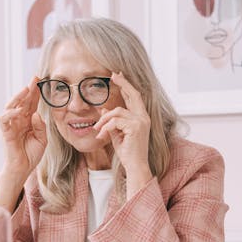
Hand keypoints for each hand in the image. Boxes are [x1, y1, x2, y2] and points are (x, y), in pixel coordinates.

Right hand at [0, 77, 47, 176]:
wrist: (23, 168)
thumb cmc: (31, 154)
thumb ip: (41, 126)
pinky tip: (18, 110)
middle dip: (28, 90)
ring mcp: (12, 125)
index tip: (41, 81)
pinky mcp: (6, 132)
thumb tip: (36, 114)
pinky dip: (10, 113)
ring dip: (18, 97)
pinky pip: (4, 120)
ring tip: (26, 89)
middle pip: (22, 101)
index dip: (36, 93)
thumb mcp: (42, 139)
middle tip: (35, 79)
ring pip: (11, 106)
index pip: (32, 103)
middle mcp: (19, 120)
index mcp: (29, 120)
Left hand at [94, 72, 152, 197]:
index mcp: (142, 118)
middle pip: (133, 94)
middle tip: (113, 75)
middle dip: (123, 83)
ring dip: (103, 120)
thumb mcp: (117, 133)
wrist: (135, 166)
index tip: (118, 76)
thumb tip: (104, 109)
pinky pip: (114, 122)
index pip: (135, 97)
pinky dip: (105, 128)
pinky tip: (101, 136)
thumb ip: (113, 121)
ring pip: (116, 112)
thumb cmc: (128, 152)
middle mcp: (144, 117)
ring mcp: (141, 122)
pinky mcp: (135, 127)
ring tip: (97, 130)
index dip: (127, 85)